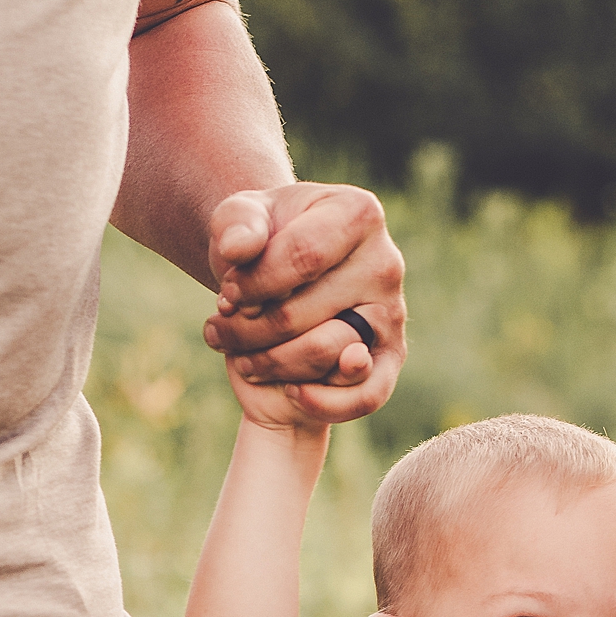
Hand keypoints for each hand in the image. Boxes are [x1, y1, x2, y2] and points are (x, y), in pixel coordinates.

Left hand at [201, 182, 406, 423]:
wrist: (285, 281)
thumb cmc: (265, 245)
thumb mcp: (241, 220)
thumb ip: (235, 223)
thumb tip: (239, 249)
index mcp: (358, 214)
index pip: (303, 257)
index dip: (253, 285)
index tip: (226, 295)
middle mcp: (386, 264)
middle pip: (304, 313)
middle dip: (250, 329)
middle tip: (223, 325)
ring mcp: (392, 314)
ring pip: (326, 355)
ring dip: (271, 363)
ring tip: (242, 353)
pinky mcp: (390, 358)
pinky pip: (366, 396)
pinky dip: (322, 403)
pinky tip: (291, 392)